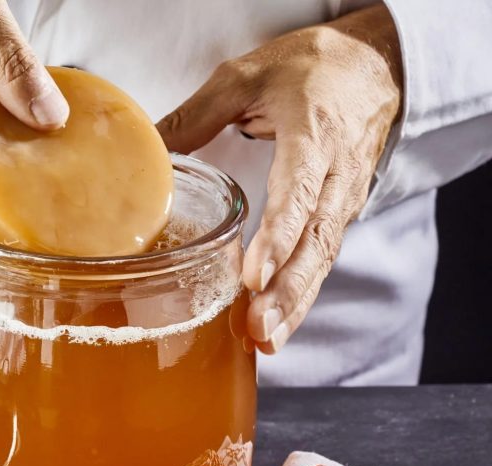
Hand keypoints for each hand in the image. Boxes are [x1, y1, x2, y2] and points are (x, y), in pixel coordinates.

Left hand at [157, 5, 402, 352]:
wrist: (375, 66)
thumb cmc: (311, 69)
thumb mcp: (248, 75)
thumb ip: (198, 114)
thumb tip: (147, 150)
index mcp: (314, 136)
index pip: (298, 193)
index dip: (277, 237)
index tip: (253, 276)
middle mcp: (335, 175)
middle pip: (314, 242)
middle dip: (286, 291)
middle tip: (255, 329)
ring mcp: (341, 200)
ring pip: (321, 259)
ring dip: (293, 304)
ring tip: (262, 343)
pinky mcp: (336, 216)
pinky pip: (319, 261)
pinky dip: (299, 297)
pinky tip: (274, 330)